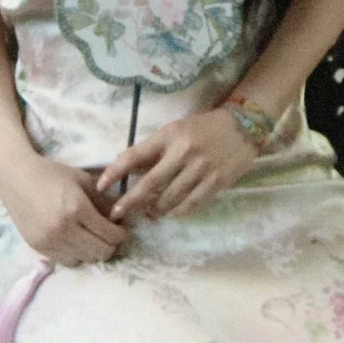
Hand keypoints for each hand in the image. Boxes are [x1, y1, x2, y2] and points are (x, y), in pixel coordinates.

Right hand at [0, 153, 128, 266]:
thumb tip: (120, 215)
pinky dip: (77, 255)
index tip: (122, 229)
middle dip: (111, 245)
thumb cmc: (51, 173)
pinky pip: (68, 261)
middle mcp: (64, 229)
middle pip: (101, 252)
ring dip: (94, 251)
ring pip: (85, 260)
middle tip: (111, 236)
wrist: (15, 177)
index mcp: (77, 208)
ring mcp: (50, 241)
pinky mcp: (39, 248)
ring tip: (93, 238)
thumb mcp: (81, 179)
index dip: (121, 235)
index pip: (110, 235)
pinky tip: (77, 242)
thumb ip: (103, 199)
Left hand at [96, 109, 257, 221]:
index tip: (101, 185)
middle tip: (117, 214)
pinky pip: (190, 205)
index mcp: (169, 135)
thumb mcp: (174, 131)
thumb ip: (153, 150)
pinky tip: (169, 214)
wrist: (243, 128)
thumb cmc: (202, 128)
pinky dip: (176, 212)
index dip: (115, 172)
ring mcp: (201, 169)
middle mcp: (183, 152)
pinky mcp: (216, 183)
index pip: (135, 155)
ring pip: (170, 199)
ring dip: (154, 210)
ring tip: (146, 214)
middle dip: (130, 202)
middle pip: (150, 184)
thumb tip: (126, 170)